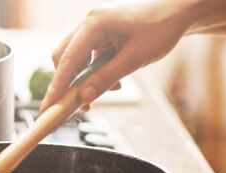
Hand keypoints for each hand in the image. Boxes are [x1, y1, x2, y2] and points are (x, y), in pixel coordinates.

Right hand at [41, 0, 196, 110]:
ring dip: (86, 79)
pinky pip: (88, 57)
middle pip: (64, 58)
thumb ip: (106, 78)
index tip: (48, 107)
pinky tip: (114, 81)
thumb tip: (84, 98)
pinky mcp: (100, 34)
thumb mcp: (134, 59)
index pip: (67, 60)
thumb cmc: (160, 29)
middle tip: (77, 108)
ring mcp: (93, 28)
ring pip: (76, 59)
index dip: (57, 87)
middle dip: (69, 84)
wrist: (177, 13)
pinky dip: (95, 72)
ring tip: (111, 90)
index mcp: (93, 24)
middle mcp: (88, 23)